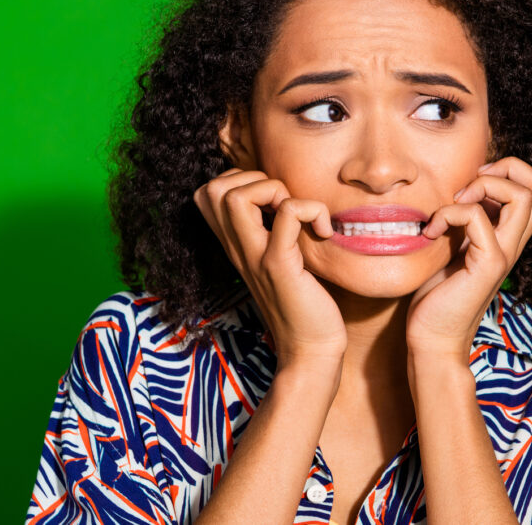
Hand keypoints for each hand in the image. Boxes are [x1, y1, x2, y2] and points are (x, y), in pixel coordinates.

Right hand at [193, 168, 345, 370]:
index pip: (207, 193)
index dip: (241, 181)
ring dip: (275, 190)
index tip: (274, 202)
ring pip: (235, 196)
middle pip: (212, 188)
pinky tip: (323, 232)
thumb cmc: (304, 304)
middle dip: (253, 179)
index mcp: (236, 246)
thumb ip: (273, 231)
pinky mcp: (279, 266)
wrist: (311, 351)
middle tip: (284, 205)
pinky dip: (311, 209)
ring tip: (299, 215)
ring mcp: (254, 257)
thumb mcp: (280, 260)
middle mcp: (237, 249)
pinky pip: (287, 213)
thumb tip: (289, 199)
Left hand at [404, 157, 531, 359]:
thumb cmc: (436, 296)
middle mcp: (513, 244)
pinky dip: (449, 212)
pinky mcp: (488, 265)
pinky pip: (478, 217)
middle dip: (507, 168)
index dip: (510, 172)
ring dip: (483, 186)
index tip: (471, 185)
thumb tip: (454, 190)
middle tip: (469, 188)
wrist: (431, 339)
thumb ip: (462, 222)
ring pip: (523, 196)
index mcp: (507, 237)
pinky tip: (432, 231)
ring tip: (454, 205)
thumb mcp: (452, 247)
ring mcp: (505, 254)